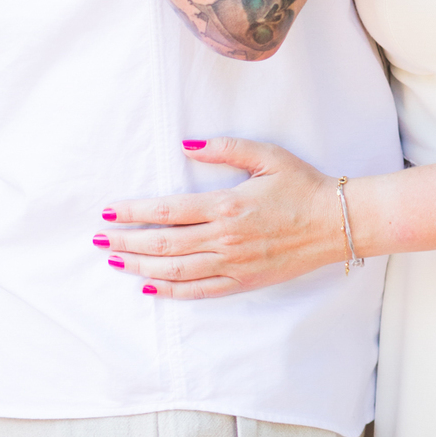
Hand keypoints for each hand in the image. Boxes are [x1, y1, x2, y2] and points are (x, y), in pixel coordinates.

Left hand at [94, 138, 345, 299]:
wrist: (336, 222)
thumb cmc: (302, 184)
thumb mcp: (266, 155)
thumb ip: (225, 148)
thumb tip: (186, 145)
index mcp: (227, 205)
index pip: (169, 211)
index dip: (134, 212)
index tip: (110, 210)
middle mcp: (225, 239)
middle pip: (164, 244)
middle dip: (127, 241)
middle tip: (99, 239)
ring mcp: (233, 264)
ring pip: (176, 271)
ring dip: (141, 266)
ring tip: (116, 260)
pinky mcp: (243, 282)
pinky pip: (200, 291)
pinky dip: (172, 291)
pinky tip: (151, 287)